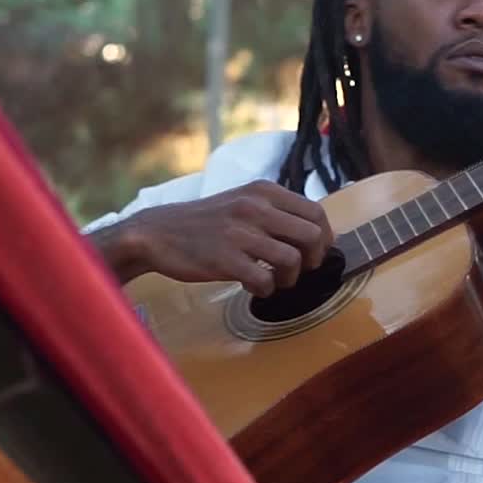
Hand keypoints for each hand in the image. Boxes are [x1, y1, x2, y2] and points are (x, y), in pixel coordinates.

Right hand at [110, 180, 333, 295]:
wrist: (158, 233)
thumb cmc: (206, 222)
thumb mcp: (243, 201)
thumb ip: (277, 212)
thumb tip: (318, 234)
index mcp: (264, 191)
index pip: (316, 212)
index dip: (324, 238)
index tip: (314, 252)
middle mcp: (256, 207)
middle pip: (313, 236)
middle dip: (313, 259)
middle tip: (299, 270)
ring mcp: (240, 233)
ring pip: (293, 260)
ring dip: (290, 278)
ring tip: (275, 281)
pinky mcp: (225, 259)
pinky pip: (264, 281)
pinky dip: (265, 290)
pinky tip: (254, 287)